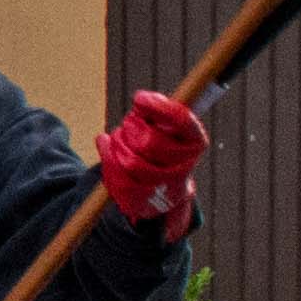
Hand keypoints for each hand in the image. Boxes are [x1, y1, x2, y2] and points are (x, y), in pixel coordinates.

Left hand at [91, 89, 208, 236]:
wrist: (162, 190)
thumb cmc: (161, 146)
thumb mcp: (164, 125)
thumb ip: (157, 110)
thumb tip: (142, 101)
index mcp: (195, 142)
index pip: (182, 121)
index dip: (159, 107)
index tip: (138, 97)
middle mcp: (184, 167)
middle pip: (150, 142)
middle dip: (131, 126)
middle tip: (128, 121)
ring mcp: (163, 189)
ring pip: (131, 162)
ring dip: (118, 142)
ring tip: (119, 136)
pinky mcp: (141, 203)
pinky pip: (118, 178)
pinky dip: (107, 156)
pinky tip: (105, 144)